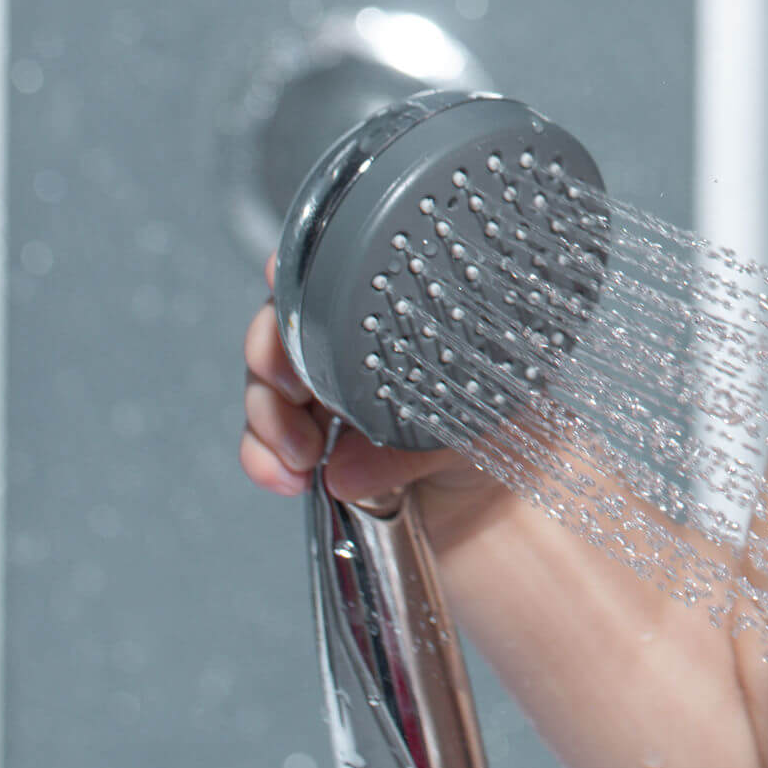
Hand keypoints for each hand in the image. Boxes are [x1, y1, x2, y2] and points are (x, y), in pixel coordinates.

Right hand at [239, 252, 479, 504]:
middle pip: (283, 323)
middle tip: (292, 388)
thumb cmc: (505, 432)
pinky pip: (262, 439)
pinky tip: (286, 476)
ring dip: (268, 417)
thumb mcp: (480, 427)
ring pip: (265, 381)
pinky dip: (262, 457)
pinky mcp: (308, 437)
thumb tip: (343, 470)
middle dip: (271, 353)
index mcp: (402, 316)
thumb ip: (416, 449)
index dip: (301, 271)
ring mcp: (327, 391)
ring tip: (302, 453)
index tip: (280, 281)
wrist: (501, 496)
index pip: (338, 273)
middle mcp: (356, 345)